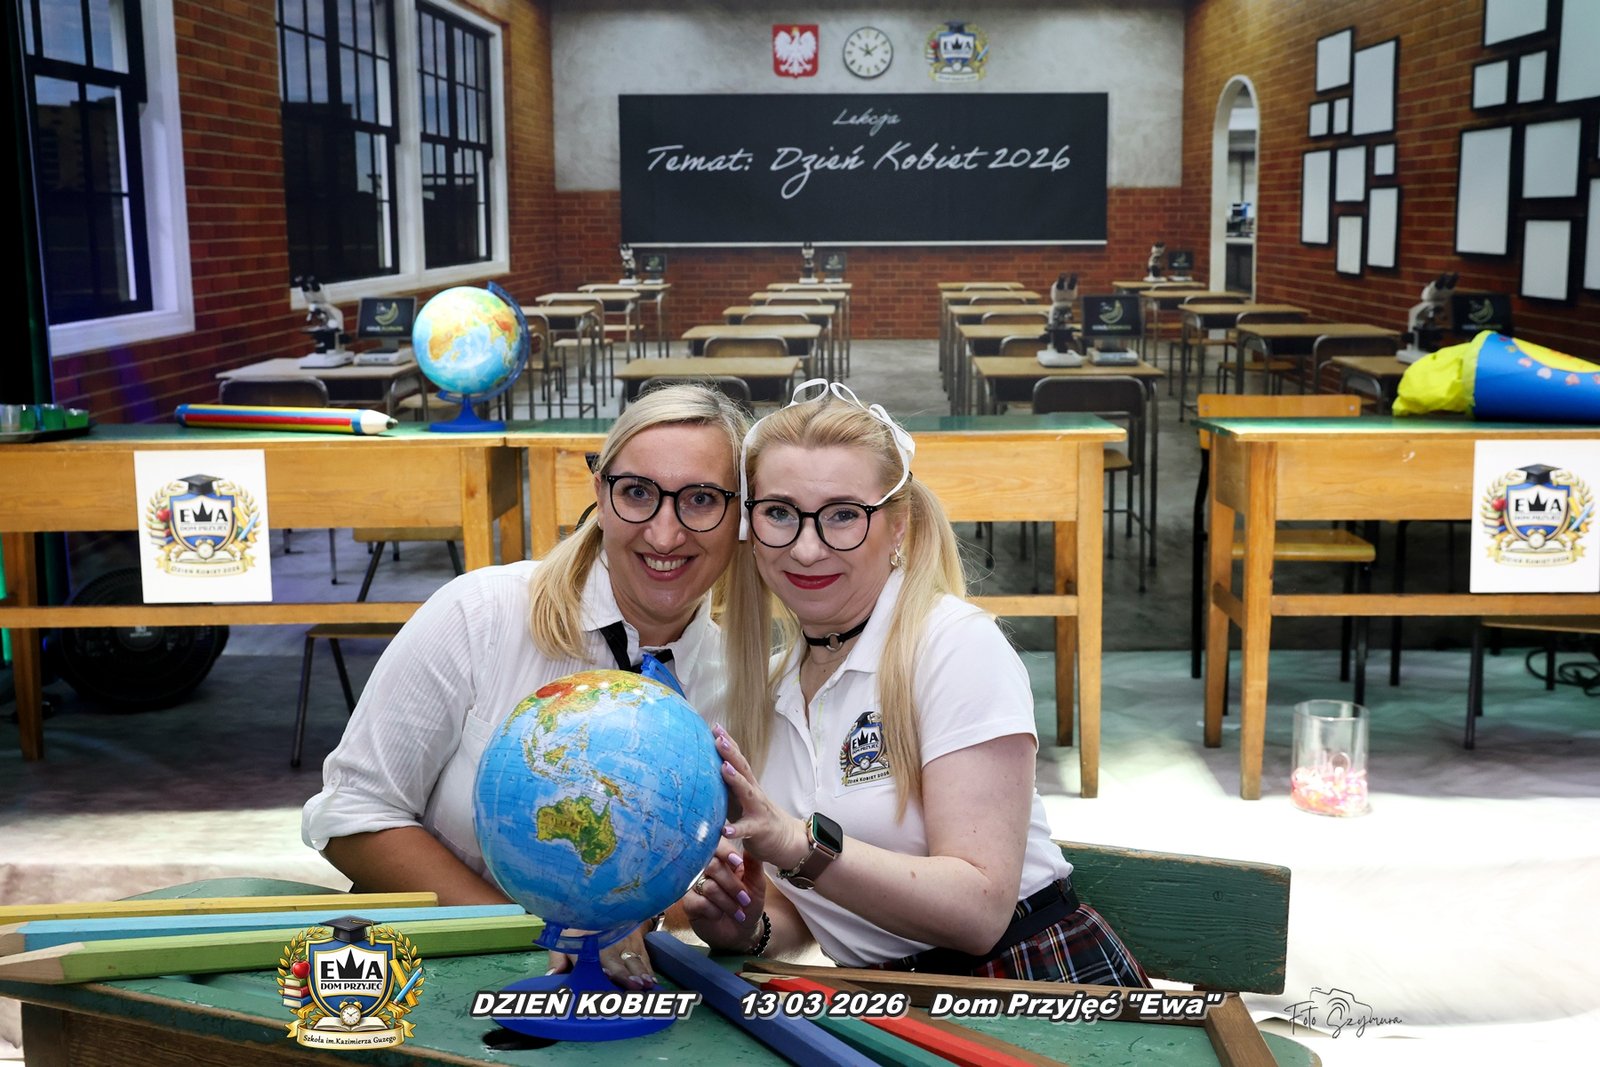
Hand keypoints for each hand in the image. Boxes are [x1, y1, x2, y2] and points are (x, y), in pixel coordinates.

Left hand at [545, 923, 654, 988]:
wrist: (602, 905)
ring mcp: (624, 942)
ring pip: (633, 959)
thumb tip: (552, 976)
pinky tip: (652, 980)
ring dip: (640, 972)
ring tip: (646, 984)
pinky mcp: (637, 942)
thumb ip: (557, 958)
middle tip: (634, 986)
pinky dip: (648, 969)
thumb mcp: (563, 938)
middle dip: (625, 974)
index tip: (607, 976)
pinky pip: (643, 958)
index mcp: (586, 944)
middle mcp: (607, 944)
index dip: (598, 966)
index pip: (592, 955)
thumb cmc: (581, 929)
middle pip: (616, 960)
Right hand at [681, 837, 763, 952]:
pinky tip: (719, 915)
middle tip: (745, 899)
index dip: (725, 852)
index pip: (716, 845)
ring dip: (727, 902)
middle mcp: (705, 870)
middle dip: (732, 885)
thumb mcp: (757, 885)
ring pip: (709, 887)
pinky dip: (715, 911)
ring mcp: (694, 885)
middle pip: (711, 865)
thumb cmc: (749, 905)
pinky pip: (700, 902)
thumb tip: (750, 846)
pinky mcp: (688, 903)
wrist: (742, 932)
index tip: (738, 864)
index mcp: (722, 860)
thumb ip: (753, 865)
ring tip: (738, 912)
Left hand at [712, 724, 807, 868]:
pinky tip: (725, 829)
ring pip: (747, 792)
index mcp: (747, 784)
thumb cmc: (756, 817)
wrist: (786, 840)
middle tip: (719, 738)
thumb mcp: (740, 799)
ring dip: (736, 779)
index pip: (737, 759)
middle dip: (731, 752)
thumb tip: (702, 773)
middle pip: (743, 768)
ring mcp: (757, 809)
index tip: (714, 726)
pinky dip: (736, 828)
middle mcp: (753, 792)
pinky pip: (747, 829)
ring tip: (723, 768)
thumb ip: (727, 787)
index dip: (728, 742)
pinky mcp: (759, 829)